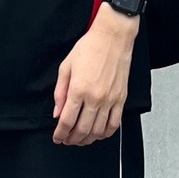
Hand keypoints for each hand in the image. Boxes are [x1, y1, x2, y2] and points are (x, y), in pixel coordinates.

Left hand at [52, 6, 136, 145]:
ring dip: (87, 139)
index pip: (67, 120)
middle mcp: (95, 97)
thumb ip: (60, 92)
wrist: (112, 37)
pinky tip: (99, 134)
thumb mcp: (66, 67)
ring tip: (80, 140)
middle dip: (72, 139)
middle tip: (67, 140)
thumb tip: (57, 112)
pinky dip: (106, 133)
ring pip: (98, 130)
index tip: (57, 137)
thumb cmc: (90, 47)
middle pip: (82, 129)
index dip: (60, 133)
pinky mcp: (121, 98)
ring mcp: (110, 99)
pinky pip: (115, 123)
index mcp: (78, 89)